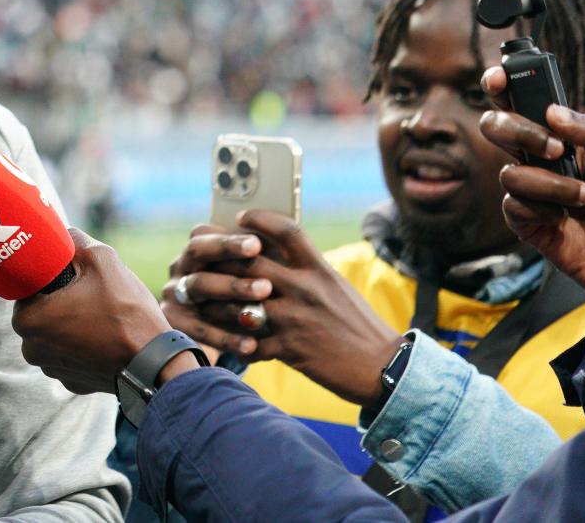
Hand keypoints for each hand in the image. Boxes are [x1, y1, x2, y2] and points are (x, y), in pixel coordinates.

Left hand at [13, 229, 176, 395]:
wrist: (157, 364)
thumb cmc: (126, 312)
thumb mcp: (102, 259)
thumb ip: (75, 240)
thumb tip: (63, 233)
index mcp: (28, 320)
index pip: (28, 287)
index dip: (50, 277)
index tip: (72, 276)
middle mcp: (31, 349)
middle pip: (41, 311)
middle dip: (60, 300)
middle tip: (89, 294)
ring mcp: (52, 370)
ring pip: (55, 334)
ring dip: (71, 323)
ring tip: (101, 316)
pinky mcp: (72, 383)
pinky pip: (71, 354)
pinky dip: (84, 345)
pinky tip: (106, 337)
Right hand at [161, 225, 267, 361]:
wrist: (218, 335)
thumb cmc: (244, 297)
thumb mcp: (247, 275)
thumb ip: (259, 258)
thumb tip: (287, 242)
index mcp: (198, 247)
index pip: (206, 233)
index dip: (230, 241)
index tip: (257, 244)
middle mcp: (181, 265)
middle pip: (197, 252)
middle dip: (229, 263)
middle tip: (262, 276)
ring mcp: (174, 293)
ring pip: (199, 286)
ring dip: (231, 296)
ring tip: (262, 311)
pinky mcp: (175, 322)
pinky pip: (199, 329)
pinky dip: (226, 338)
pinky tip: (251, 345)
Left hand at [172, 214, 400, 408]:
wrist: (385, 368)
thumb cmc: (360, 326)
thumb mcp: (337, 288)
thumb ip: (308, 271)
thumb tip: (279, 255)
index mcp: (319, 270)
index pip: (286, 230)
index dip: (260, 219)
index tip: (241, 217)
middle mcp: (305, 288)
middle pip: (250, 260)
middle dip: (220, 256)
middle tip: (199, 253)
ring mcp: (295, 318)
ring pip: (239, 302)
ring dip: (216, 301)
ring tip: (200, 298)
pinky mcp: (290, 349)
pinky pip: (250, 342)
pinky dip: (235, 342)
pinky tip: (224, 340)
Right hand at [480, 80, 584, 351]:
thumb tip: (553, 111)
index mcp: (563, 136)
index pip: (523, 101)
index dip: (503, 84)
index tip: (500, 78)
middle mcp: (540, 158)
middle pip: (497, 126)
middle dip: (520, 132)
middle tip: (556, 148)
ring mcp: (530, 189)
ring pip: (509, 171)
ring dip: (551, 184)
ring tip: (584, 197)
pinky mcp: (524, 220)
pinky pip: (513, 204)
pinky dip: (541, 209)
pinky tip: (564, 219)